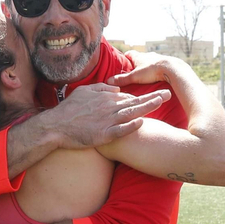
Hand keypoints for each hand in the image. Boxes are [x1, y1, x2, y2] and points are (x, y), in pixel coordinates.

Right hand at [38, 84, 171, 147]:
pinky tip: (143, 122)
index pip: (128, 97)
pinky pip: (120, 130)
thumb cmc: (69, 110)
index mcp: (105, 98)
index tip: (155, 95)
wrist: (56, 126)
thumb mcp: (84, 92)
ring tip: (161, 102)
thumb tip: (116, 89)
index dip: (142, 96)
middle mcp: (108, 107)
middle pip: (135, 101)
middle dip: (152, 97)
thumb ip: (101, 89)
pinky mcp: (103, 134)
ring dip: (147, 107)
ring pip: (131, 113)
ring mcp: (107, 121)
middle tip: (168, 93)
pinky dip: (132, 126)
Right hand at [110, 50, 178, 86]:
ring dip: (147, 67)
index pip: (129, 54)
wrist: (171, 69)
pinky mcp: (166, 63)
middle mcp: (148, 55)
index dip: (125, 58)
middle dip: (136, 64)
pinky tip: (156, 77)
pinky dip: (156, 70)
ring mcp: (158, 58)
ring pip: (150, 61)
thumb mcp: (135, 77)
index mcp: (139, 56)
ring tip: (144, 76)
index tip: (122, 62)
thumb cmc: (151, 71)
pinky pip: (159, 66)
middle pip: (140, 58)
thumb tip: (108, 81)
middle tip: (132, 72)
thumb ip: (122, 79)